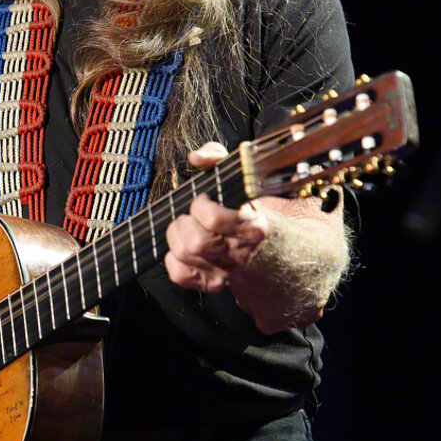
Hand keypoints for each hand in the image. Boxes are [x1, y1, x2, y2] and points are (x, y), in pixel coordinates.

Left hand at [164, 142, 267, 292]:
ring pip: (183, 254)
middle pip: (195, 242)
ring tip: (187, 227)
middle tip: (192, 215)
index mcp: (252, 228)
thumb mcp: (238, 180)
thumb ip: (217, 158)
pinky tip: (184, 248)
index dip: (200, 205)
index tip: (204, 199)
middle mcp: (240, 254)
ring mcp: (225, 272)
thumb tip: (196, 157)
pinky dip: (173, 259)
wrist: (267, 251)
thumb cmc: (245, 212)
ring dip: (176, 236)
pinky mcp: (210, 283)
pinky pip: (179, 274)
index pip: (214, 219)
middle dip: (185, 221)